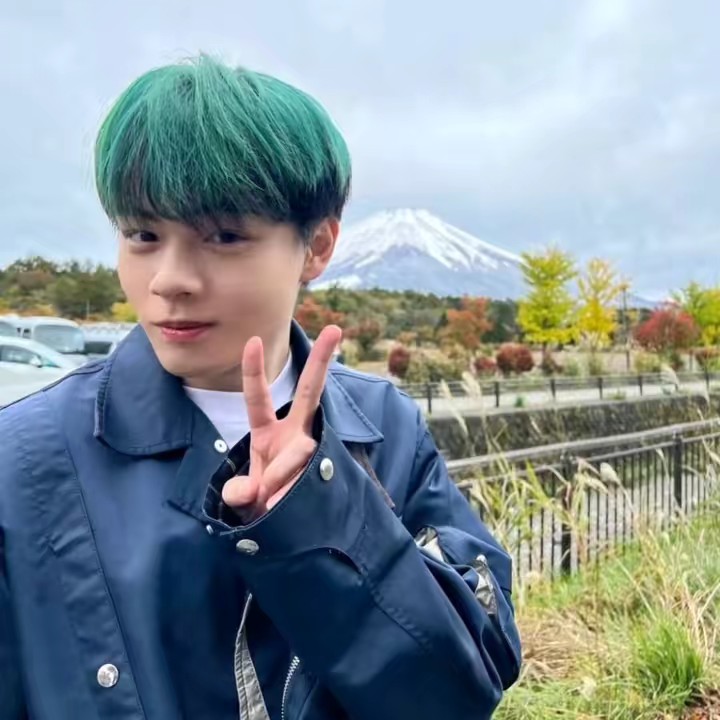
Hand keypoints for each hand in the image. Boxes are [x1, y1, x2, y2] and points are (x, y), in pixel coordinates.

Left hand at [221, 325, 342, 522]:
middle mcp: (294, 434)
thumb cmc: (262, 503)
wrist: (288, 529)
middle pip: (310, 391)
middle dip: (322, 361)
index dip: (253, 371)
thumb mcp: (243, 496)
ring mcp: (310, 451)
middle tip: (335, 329)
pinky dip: (288, 496)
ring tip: (268, 497)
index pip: (258, 398)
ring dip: (282, 473)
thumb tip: (249, 492)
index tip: (253, 340)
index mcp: (268, 432)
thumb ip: (239, 492)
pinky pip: (306, 479)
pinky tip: (279, 508)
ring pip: (303, 449)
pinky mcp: (323, 472)